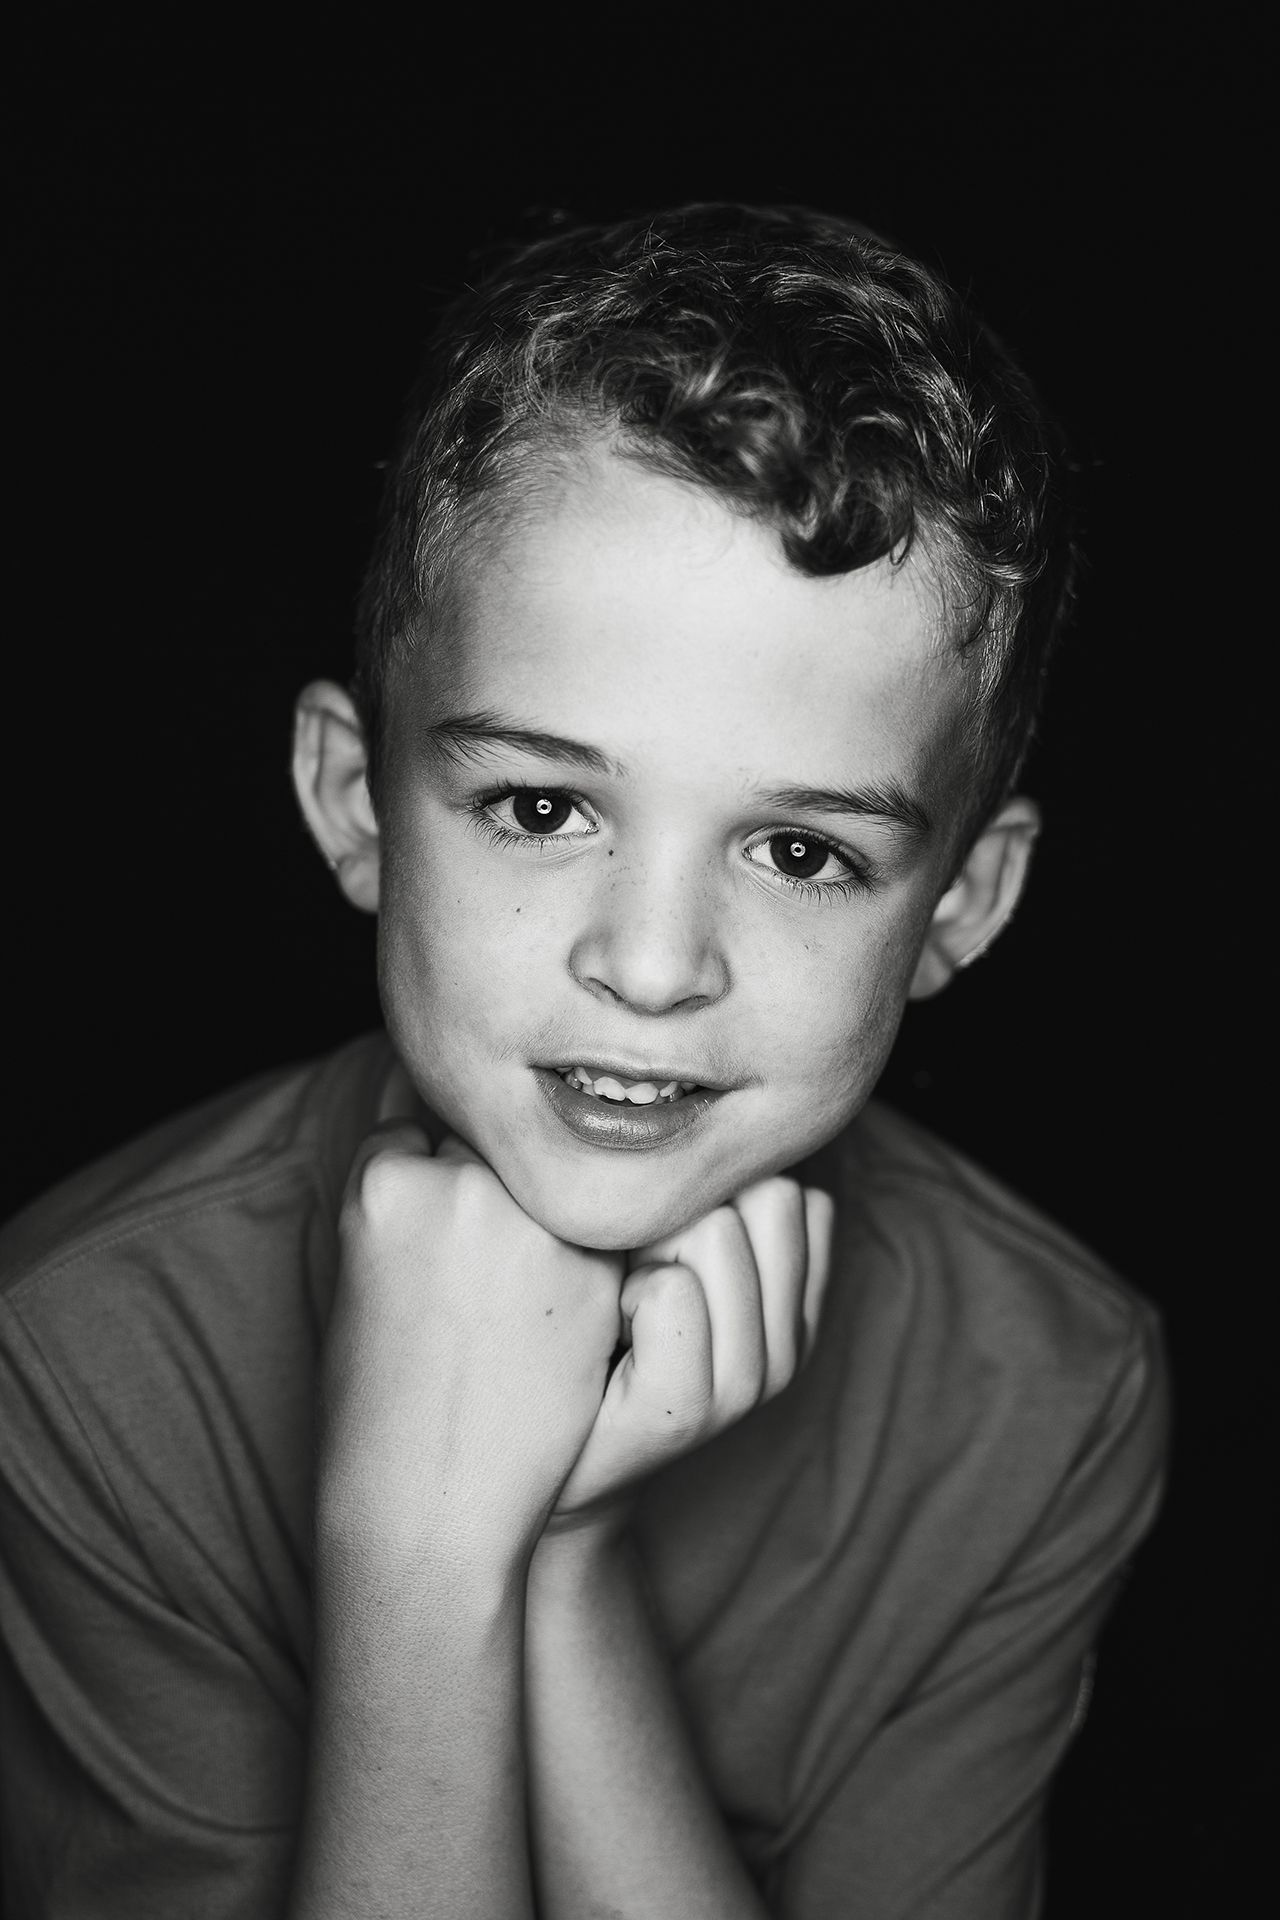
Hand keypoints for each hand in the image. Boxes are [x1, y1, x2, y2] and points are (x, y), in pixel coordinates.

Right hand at [318, 1124, 624, 1567]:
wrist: (428, 1505)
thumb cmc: (377, 1395)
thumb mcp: (362, 1273)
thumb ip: (406, 1196)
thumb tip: (441, 1134)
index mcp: (386, 1182)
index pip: (419, 1127)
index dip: (426, 1180)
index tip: (426, 1236)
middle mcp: (466, 1187)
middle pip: (491, 1146)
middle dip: (489, 1191)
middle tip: (471, 1279)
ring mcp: (537, 1226)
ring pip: (550, 1185)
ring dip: (542, 1219)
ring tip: (507, 1310)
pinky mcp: (597, 1272)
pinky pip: (594, 1233)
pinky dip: (583, 1263)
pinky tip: (548, 1326)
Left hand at [550, 1177, 833, 1520]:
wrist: (542, 1476)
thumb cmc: (585, 1346)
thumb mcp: (656, 1259)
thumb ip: (700, 1201)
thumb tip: (695, 1113)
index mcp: (795, 1309)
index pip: (794, 1187)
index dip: (713, 1189)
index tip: (659, 1239)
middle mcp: (790, 1346)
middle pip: (767, 1191)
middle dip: (687, 1208)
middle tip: (631, 1267)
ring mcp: (747, 1384)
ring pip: (718, 1229)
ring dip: (650, 1243)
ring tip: (613, 1296)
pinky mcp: (686, 1410)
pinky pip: (673, 1290)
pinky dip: (628, 1288)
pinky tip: (602, 1324)